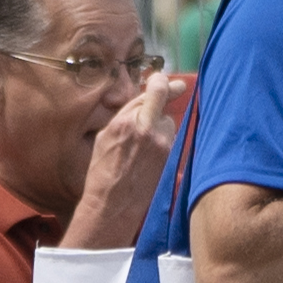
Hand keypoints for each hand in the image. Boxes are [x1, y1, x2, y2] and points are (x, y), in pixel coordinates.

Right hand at [61, 72, 187, 246]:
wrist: (112, 204)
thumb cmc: (102, 173)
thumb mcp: (103, 138)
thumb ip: (123, 118)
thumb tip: (138, 105)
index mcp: (123, 122)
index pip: (148, 92)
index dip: (159, 82)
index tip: (164, 79)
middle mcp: (143, 127)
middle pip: (162, 98)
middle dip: (169, 91)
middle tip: (179, 86)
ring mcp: (159, 141)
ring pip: (168, 120)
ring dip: (161, 123)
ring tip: (146, 140)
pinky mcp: (167, 155)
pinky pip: (169, 136)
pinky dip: (163, 138)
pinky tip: (151, 150)